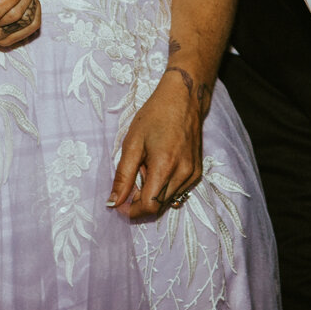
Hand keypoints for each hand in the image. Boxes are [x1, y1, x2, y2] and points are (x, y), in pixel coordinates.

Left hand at [110, 67, 204, 220]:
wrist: (184, 98)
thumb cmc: (155, 115)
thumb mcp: (132, 143)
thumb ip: (123, 176)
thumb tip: (113, 202)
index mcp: (165, 167)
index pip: (148, 207)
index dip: (131, 211)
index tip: (118, 204)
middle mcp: (183, 175)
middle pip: (158, 207)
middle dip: (139, 200)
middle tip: (131, 178)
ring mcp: (193, 175)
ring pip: (168, 201)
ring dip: (152, 193)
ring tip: (146, 168)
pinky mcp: (197, 173)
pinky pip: (177, 192)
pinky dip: (164, 187)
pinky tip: (159, 167)